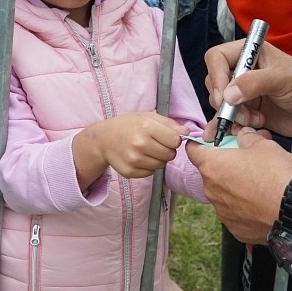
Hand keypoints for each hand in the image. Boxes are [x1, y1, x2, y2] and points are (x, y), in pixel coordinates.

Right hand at [73, 112, 188, 184]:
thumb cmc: (128, 126)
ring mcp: (134, 160)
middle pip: (170, 154)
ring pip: (161, 165)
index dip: (174, 139)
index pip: (176, 140)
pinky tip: (139, 157)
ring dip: (158, 159)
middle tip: (156, 144)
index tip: (167, 137)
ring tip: (146, 150)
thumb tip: (187, 132)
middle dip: (167, 150)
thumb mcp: (147, 117)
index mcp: (146, 127)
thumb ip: (169, 124)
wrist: (104, 139)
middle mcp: (140, 144)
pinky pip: (151, 173)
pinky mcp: (130, 172)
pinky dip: (149, 167)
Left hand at [184, 127, 291, 243]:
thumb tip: (244, 135)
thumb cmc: (278, 175)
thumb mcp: (264, 144)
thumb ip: (247, 138)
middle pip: (211, 173)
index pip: (193, 150)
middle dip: (225, 166)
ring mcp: (223, 213)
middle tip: (246, 162)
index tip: (210, 143)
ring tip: (259, 185)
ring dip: (235, 188)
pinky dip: (245, 208)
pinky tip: (262, 203)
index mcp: (213, 166)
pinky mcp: (236, 229)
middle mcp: (212, 191)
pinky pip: (236, 214)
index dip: (202, 144)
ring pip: (224, 195)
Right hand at [205, 39, 291, 138]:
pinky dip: (231, 126)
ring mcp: (244, 92)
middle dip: (224, 100)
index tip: (224, 96)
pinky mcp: (248, 112)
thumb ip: (254, 83)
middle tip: (241, 112)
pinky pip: (229, 119)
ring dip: (232, 115)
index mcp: (250, 53)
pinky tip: (241, 132)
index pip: (217, 58)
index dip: (216, 76)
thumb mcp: (283, 80)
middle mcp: (243, 71)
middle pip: (214, 82)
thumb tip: (227, 95)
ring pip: (221, 103)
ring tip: (255, 120)